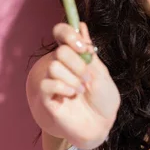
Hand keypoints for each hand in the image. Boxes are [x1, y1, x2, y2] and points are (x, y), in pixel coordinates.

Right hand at [39, 22, 120, 148]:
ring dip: (73, 78)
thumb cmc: (103, 99)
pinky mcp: (46, 97)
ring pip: (54, 67)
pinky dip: (64, 88)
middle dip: (78, 64)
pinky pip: (48, 84)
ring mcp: (52, 81)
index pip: (61, 33)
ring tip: (81, 90)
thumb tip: (81, 26)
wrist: (102, 123)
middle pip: (60, 51)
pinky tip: (72, 95)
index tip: (83, 47)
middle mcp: (61, 65)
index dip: (69, 34)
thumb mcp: (101, 71)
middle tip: (87, 78)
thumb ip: (88, 51)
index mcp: (74, 56)